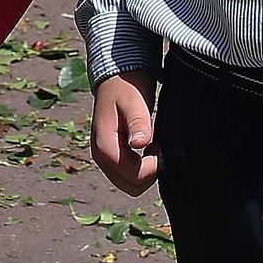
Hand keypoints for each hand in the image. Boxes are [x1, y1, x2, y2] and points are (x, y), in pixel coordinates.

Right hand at [91, 71, 159, 194]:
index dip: (153, 168)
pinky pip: (127, 175)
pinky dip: (140, 168)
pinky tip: (147, 149)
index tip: (161, 149)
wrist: (116, 77)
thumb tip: (141, 144)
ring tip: (153, 148)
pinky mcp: (111, 156)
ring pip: (129, 184)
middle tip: (159, 150)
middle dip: (149, 174)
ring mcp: (104, 157)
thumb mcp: (135, 102)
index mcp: (104, 145)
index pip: (133, 175)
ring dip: (145, 172)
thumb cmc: (126, 87)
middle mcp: (100, 156)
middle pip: (130, 186)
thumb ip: (138, 123)